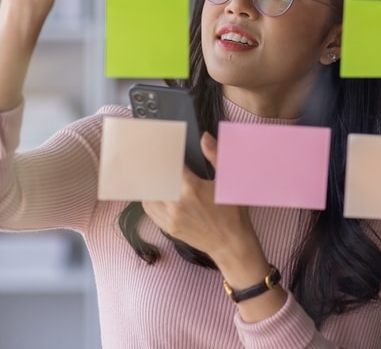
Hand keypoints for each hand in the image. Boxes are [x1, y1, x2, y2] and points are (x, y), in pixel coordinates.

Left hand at [142, 133, 260, 261]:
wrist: (230, 244)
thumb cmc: (231, 212)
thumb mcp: (227, 181)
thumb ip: (214, 156)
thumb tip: (204, 137)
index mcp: (190, 187)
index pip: (169, 163)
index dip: (164, 151)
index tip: (161, 144)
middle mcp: (176, 202)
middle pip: (155, 177)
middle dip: (154, 165)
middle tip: (151, 155)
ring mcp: (170, 217)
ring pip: (149, 193)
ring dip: (150, 182)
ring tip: (153, 173)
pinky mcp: (168, 228)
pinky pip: (149, 209)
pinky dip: (149, 198)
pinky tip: (155, 191)